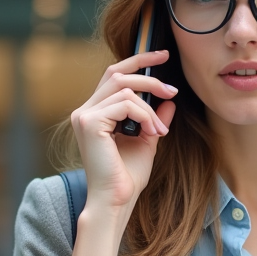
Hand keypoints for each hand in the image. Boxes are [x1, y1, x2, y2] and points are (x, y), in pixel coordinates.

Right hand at [70, 50, 177, 212]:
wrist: (116, 200)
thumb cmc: (128, 177)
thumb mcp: (148, 140)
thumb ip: (155, 118)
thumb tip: (169, 100)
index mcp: (94, 113)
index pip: (113, 75)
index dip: (137, 61)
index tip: (162, 55)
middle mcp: (85, 111)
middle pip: (117, 74)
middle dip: (149, 76)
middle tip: (172, 90)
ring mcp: (84, 115)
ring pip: (124, 89)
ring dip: (150, 107)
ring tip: (160, 130)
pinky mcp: (89, 123)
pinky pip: (125, 104)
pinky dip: (145, 115)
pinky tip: (152, 133)